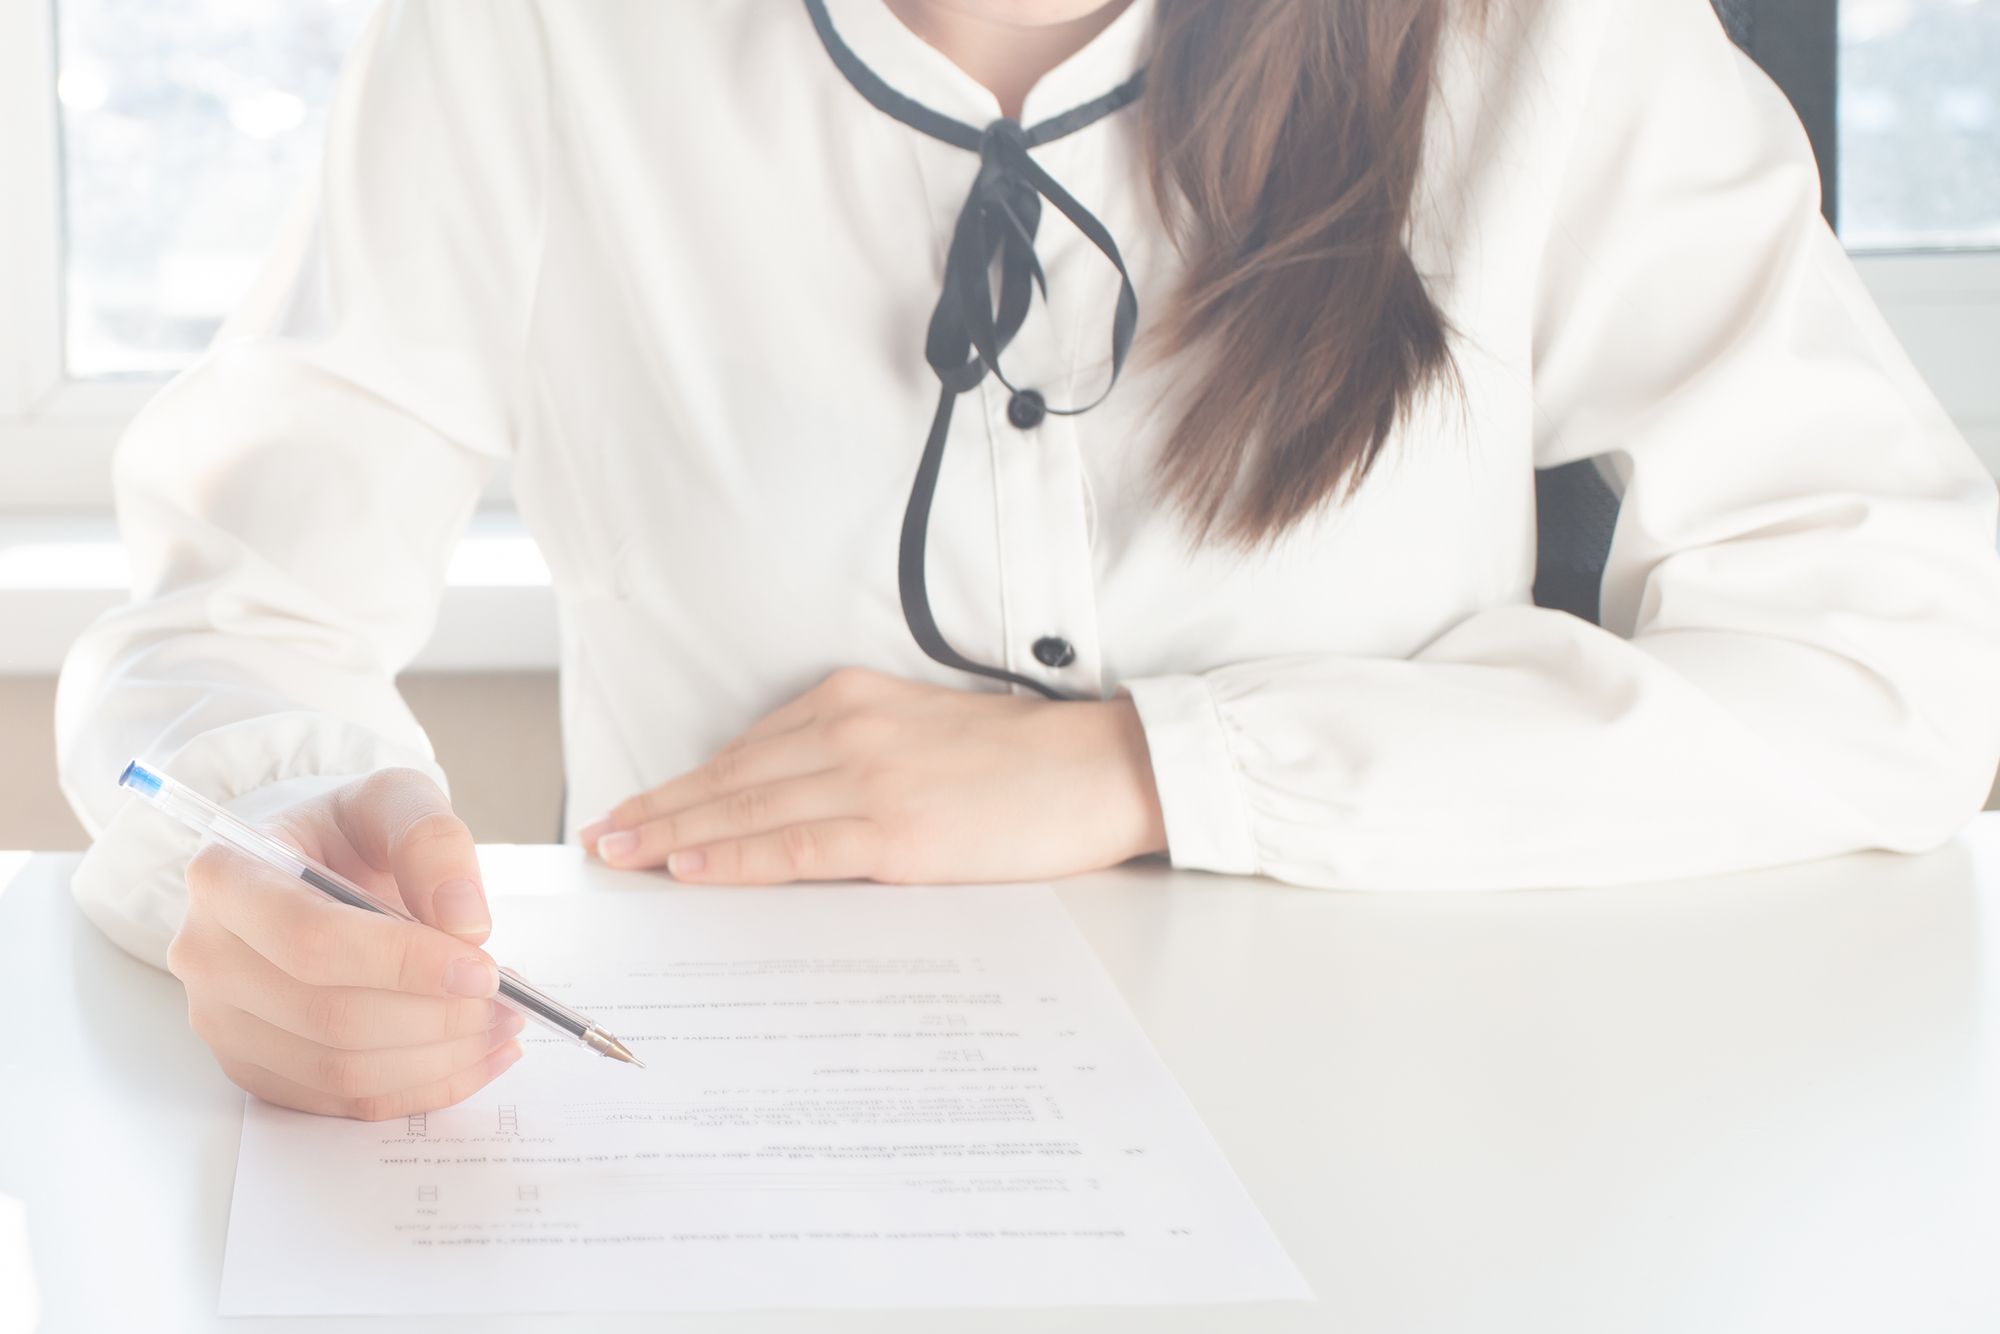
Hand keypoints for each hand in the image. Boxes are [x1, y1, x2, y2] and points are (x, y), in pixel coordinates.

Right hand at [166, 768, 523, 1119]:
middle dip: (435, 1017)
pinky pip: (342, 1100)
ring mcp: (222, 1022)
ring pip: (338, 1069)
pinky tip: (477, 1057)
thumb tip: (466, 924)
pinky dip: (422, 1087)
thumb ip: (432, 841)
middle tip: (510, 1003)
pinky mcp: (254, 1068)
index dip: (402, 962)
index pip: (309, 938)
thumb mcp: (396, 798)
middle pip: (327, 1015)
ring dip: (438, 1058)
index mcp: (227, 878)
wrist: (321, 869)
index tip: (482, 970)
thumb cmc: (351, 832)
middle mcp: (207, 955)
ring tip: (503, 1025)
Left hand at [579, 668, 1167, 884]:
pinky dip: (734, 860)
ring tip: (622, 857)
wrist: (1102, 768)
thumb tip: (793, 798)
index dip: (684, 784)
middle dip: (657, 809)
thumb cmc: (1024, 759)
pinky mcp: (895, 830)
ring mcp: (869, 779)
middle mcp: (849, 729)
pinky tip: (691, 870)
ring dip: (674, 836)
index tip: (636, 808)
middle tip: (601, 838)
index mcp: (854, 699)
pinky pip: (793, 848)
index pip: (747, 749)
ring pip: (745, 811)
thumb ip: (858, 750)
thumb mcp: (924, 731)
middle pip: (730, 778)